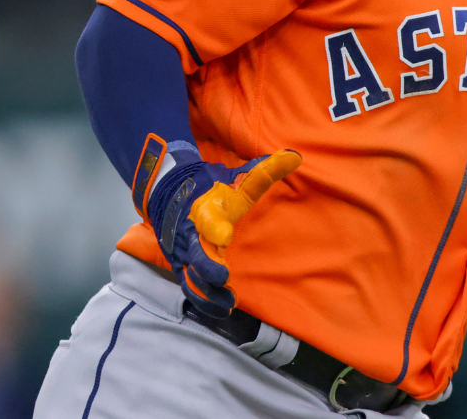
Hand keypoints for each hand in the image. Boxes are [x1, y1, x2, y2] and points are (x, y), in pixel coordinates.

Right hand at [145, 142, 300, 316]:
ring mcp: (183, 252)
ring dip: (206, 291)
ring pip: (191, 275)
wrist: (171, 192)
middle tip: (223, 277)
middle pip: (195, 253)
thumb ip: (264, 171)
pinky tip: (221, 310)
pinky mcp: (181, 266)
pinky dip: (203, 299)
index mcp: (206, 209)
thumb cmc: (212, 187)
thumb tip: (294, 156)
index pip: (208, 218)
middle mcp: (191, 233)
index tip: (225, 234)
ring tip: (227, 303)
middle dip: (207, 266)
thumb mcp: (238, 178)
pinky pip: (190, 286)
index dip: (215, 226)